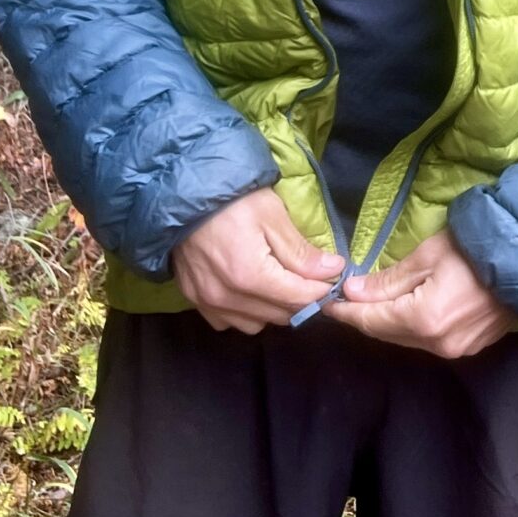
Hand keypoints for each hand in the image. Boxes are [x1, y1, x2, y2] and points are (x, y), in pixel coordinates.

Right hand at [171, 188, 345, 332]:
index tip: (332, 276)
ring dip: (272, 309)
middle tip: (308, 276)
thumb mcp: (273, 216)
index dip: (321, 290)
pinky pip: (227, 321)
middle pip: (280, 315)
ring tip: (278, 282)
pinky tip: (249, 290)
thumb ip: (301, 252)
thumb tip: (332, 271)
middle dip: (300, 298)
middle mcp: (227, 297)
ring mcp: (207, 302)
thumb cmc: (233, 199)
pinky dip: (243, 312)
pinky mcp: (194, 299)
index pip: (299, 298)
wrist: (184, 192)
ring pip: (255, 324)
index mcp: (249, 276)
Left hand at [325, 231, 517, 358]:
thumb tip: (353, 291)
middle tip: (345, 301)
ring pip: (408, 339)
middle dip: (364, 317)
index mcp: (423, 320)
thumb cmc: (478, 249)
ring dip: (387, 323)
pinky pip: (429, 340)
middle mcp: (437, 344)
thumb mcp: (428, 255)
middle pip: (387, 334)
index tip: (326, 304)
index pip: (371, 320)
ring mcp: (456, 349)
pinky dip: (412, 327)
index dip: (346, 312)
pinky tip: (404, 311)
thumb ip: (389, 280)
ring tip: (370, 305)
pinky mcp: (470, 346)